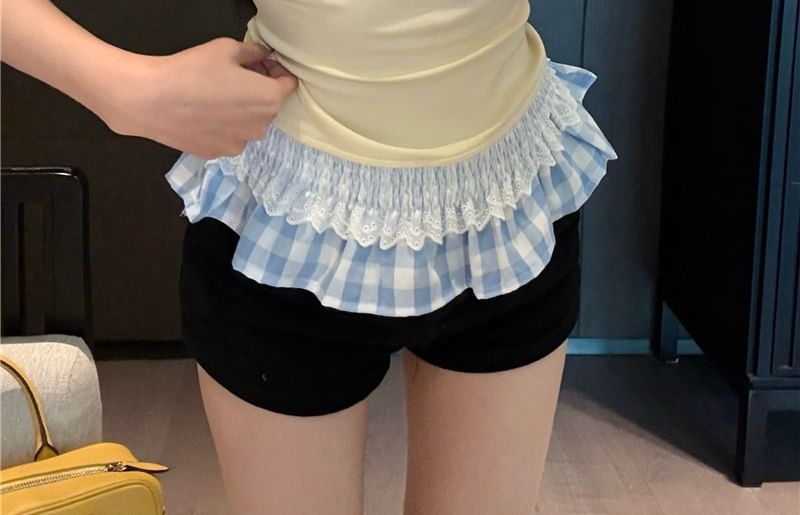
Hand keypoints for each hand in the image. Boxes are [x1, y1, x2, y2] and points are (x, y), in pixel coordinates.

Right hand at [102, 37, 297, 158]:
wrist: (151, 100)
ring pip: (247, 124)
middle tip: (233, 77)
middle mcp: (260, 127)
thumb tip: (262, 55)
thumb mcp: (226, 49)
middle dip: (257, 91)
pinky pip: (228, 137)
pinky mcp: (218, 154)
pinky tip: (202, 113)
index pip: (288, 85)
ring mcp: (239, 145)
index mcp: (268, 100)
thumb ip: (253, 53)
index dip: (276, 71)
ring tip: (214, 97)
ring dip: (240, 112)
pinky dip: (222, 126)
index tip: (260, 64)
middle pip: (268, 106)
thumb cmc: (191, 70)